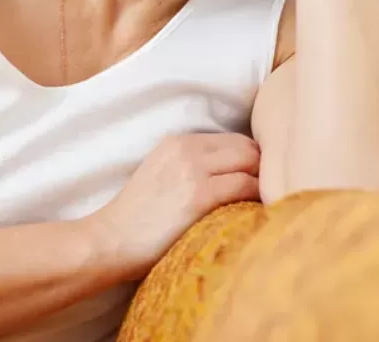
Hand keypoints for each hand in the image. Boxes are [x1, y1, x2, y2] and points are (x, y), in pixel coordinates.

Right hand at [85, 133, 259, 278]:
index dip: (250, 159)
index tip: (256, 180)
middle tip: (266, 193)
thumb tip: (232, 173)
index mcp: (177, 141)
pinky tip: (256, 211)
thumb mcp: (161, 174)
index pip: (232, 139)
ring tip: (264, 203)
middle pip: (246, 146)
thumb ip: (190, 165)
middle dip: (261, 167)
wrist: (112, 239)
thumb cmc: (137, 217)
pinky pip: (245, 186)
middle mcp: (186, 149)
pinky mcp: (200, 195)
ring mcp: (193, 170)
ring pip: (250, 163)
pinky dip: (257, 196)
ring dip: (262, 181)